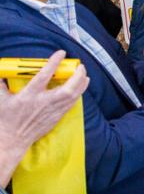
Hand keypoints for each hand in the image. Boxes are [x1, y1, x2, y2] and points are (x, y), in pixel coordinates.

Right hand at [0, 51, 88, 187]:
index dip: (54, 63)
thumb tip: (2, 75)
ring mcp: (52, 111)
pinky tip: (80, 89)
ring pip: (73, 96)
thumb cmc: (5, 120)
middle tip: (80, 66)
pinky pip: (71, 104)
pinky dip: (78, 94)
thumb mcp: (0, 100)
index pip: (44, 75)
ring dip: (81, 84)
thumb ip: (2, 85)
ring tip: (85, 75)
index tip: (61, 53)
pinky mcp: (56, 117)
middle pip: (68, 88)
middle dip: (77, 76)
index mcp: (29, 95)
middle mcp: (44, 103)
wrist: (12, 140)